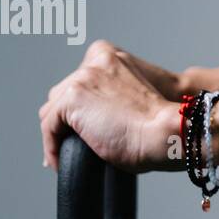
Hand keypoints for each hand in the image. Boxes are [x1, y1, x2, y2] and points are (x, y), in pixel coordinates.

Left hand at [39, 41, 181, 171]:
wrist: (168, 131)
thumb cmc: (161, 125)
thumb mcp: (134, 100)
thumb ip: (112, 99)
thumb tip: (96, 124)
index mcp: (109, 56)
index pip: (79, 83)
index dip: (78, 111)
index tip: (81, 131)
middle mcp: (94, 61)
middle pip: (62, 94)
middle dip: (65, 121)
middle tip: (70, 144)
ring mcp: (82, 78)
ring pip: (52, 111)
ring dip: (57, 134)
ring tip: (64, 156)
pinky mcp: (72, 99)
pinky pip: (49, 127)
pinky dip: (51, 147)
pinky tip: (61, 161)